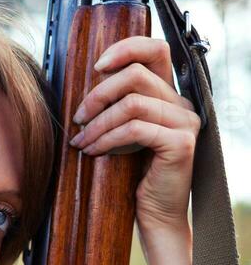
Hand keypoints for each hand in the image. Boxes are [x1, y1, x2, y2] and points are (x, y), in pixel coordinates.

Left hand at [68, 36, 200, 230]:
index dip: (126, 49)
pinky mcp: (180, 144)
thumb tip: (87, 86)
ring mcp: (185, 123)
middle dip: (99, 94)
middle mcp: (182, 105)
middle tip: (78, 118)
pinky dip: (108, 138)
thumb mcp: (122, 135)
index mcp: (169, 97)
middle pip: (137, 74)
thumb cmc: (133, 177)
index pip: (156, 50)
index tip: (97, 67)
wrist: (155, 215)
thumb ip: (117, 107)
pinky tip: (94, 151)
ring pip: (133, 103)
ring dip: (99, 122)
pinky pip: (135, 129)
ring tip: (81, 142)